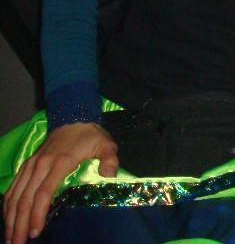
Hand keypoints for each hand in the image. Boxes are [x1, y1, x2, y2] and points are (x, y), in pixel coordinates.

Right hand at [4, 122, 117, 243]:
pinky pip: (12, 187)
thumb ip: (109, 160)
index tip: (36, 231)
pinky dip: (7, 205)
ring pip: (15, 195)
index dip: (38, 214)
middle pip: (25, 198)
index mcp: (60, 162)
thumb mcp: (106, 145)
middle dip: (19, 224)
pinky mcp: (26, 165)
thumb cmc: (90, 136)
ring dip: (10, 218)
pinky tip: (7, 219)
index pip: (44, 192)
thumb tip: (109, 175)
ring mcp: (31, 165)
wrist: (73, 118)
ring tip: (10, 238)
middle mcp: (40, 165)